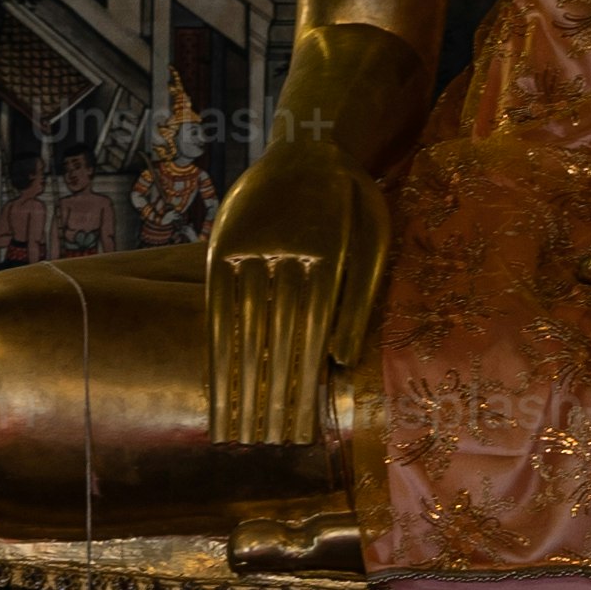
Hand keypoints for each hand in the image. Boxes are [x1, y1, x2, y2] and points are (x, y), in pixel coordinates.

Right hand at [203, 138, 384, 447]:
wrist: (312, 143)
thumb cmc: (354, 204)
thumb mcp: (376, 237)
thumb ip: (360, 297)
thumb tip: (340, 360)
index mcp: (328, 252)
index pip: (309, 333)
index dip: (300, 383)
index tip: (297, 430)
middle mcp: (282, 252)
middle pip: (273, 336)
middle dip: (268, 395)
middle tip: (264, 445)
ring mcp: (246, 249)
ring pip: (240, 325)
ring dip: (237, 382)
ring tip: (235, 430)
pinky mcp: (221, 247)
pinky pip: (215, 306)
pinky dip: (215, 349)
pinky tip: (216, 384)